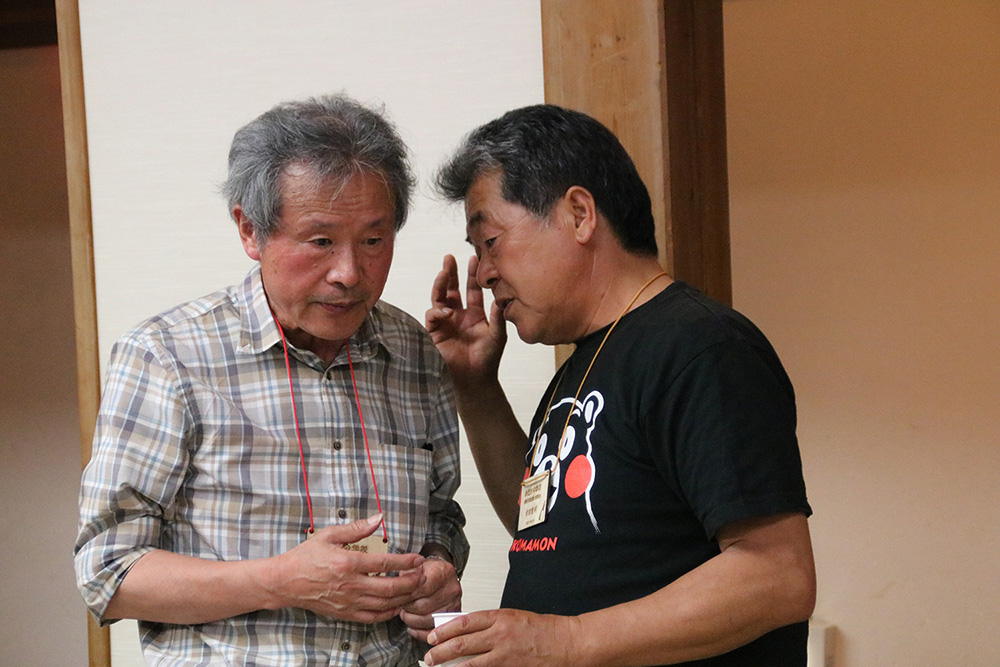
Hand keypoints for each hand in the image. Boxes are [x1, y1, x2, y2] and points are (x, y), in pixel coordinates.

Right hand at [268, 515, 425, 622]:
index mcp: (347, 563)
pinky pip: (372, 617)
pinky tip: (397, 604)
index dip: (405, 562)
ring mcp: (348, 602)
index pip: (384, 563)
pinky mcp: (345, 613)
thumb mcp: (329, 535)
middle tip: (423, 575)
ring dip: (404, 597)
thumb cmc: (306, 557)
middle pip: (390, 587)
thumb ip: (356, 528)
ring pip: (384, 604)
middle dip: (411, 582)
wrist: (285, 581)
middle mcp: (350, 585)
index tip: (418, 559)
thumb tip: (378, 518)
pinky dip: (388, 612)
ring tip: (415, 589)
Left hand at [399, 556, 462, 641]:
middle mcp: (452, 588)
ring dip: (411, 620)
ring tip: (406, 612)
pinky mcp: (452, 617)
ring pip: (427, 620)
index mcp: (443, 572)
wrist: (439, 573)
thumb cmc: (425, 571)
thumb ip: (406, 575)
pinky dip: (420, 632)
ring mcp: (454, 604)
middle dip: (407, 608)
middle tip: (400, 605)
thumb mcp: (414, 565)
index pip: (421, 589)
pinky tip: (412, 626)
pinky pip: (434, 630)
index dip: (406, 595)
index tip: (397, 596)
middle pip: (423, 606)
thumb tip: (397, 588)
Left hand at [424, 608, 578, 666]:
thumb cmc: (543, 629)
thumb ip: (490, 624)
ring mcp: (505, 654)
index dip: (444, 630)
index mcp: (500, 617)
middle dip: (441, 649)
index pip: (464, 621)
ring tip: (439, 666)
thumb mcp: (513, 617)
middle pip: (462, 642)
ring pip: (470, 661)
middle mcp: (500, 634)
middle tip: (429, 654)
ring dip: (451, 665)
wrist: (566, 642)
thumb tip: (466, 630)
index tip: (432, 635)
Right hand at [425, 254, 506, 387]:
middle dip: (449, 273)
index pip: (471, 290)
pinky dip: (438, 312)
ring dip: (440, 285)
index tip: (473, 258)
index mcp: (474, 314)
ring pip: (439, 299)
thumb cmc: (487, 359)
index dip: (471, 275)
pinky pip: (432, 317)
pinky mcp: (435, 333)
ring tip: (443, 272)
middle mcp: (458, 316)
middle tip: (449, 258)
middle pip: (451, 289)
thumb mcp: (497, 335)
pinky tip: (447, 312)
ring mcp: (446, 323)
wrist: (475, 380)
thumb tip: (501, 298)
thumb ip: (498, 317)